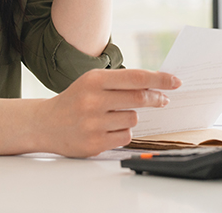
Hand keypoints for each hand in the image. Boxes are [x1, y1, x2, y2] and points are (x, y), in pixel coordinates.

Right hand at [36, 68, 181, 157]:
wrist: (47, 123)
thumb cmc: (76, 99)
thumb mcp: (92, 82)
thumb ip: (120, 82)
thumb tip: (155, 85)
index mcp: (94, 80)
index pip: (135, 78)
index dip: (158, 79)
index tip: (175, 81)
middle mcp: (93, 100)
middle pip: (139, 98)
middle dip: (156, 98)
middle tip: (163, 99)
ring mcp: (94, 123)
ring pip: (133, 119)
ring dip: (131, 117)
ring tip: (113, 115)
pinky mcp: (95, 143)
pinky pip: (125, 136)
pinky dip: (122, 131)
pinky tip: (107, 128)